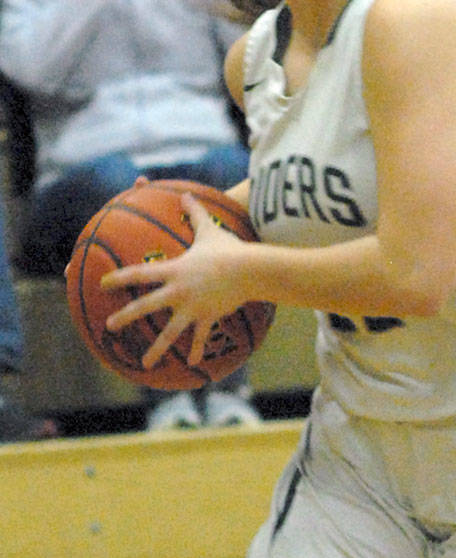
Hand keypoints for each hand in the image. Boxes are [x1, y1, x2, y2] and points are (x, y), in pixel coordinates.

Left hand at [102, 193, 252, 368]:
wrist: (250, 269)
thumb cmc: (229, 248)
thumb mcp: (209, 230)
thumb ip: (194, 213)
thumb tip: (185, 193)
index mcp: (174, 270)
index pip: (139, 274)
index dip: (119, 278)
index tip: (103, 284)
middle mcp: (178, 291)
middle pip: (146, 307)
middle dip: (126, 317)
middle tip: (110, 326)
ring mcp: (193, 307)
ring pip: (170, 332)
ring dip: (156, 349)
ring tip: (144, 364)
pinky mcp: (208, 317)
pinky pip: (201, 336)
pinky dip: (198, 350)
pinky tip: (192, 363)